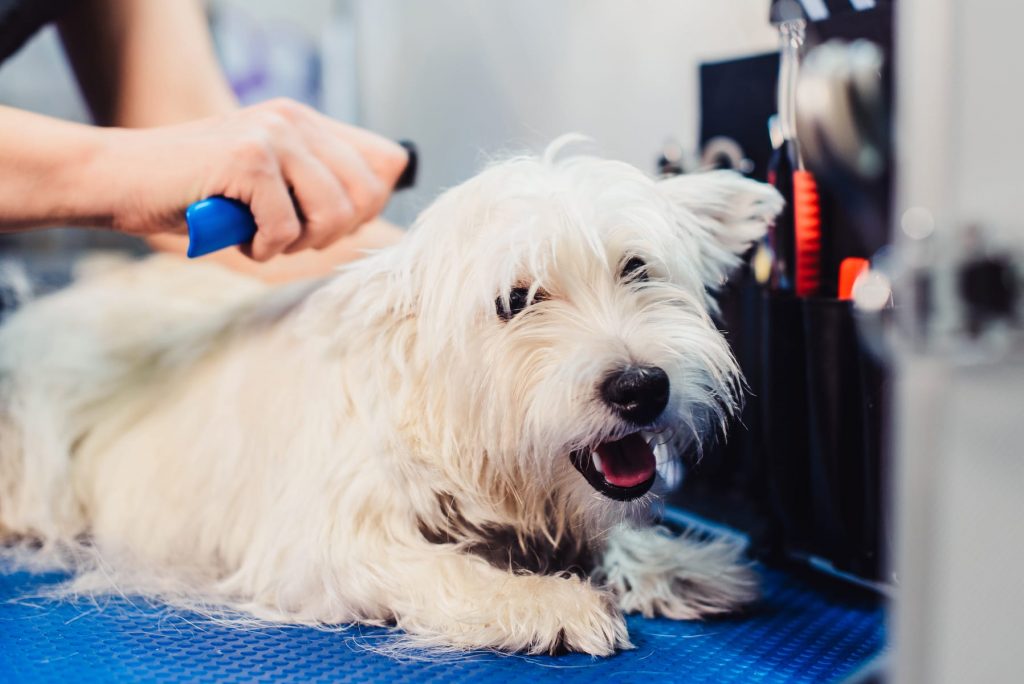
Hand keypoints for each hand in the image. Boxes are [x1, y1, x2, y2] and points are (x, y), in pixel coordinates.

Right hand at [96, 98, 408, 260]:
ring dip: (299, 242)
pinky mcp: (248, 158)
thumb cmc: (196, 194)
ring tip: (262, 234)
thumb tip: (374, 210)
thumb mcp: (270, 187)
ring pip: (334, 214)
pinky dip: (264, 247)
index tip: (327, 222)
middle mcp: (295, 119)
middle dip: (332, 232)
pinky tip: (237, 234)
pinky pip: (287, 228)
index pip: (388, 160)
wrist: (121, 179)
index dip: (368, 204)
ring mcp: (273, 134)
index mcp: (307, 122)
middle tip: (289, 235)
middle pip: (368, 194)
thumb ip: (318, 188)